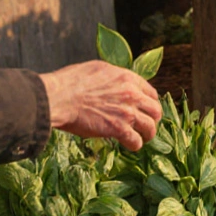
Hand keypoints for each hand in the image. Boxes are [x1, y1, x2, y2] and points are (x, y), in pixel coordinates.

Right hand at [41, 61, 162, 149]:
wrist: (59, 97)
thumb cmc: (70, 82)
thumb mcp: (96, 70)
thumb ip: (112, 78)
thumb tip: (113, 84)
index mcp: (127, 77)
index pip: (151, 92)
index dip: (149, 103)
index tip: (145, 110)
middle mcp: (132, 94)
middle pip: (156, 110)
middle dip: (152, 119)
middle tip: (145, 126)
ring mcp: (127, 112)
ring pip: (150, 127)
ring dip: (147, 134)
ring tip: (140, 138)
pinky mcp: (119, 129)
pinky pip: (136, 141)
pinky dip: (134, 145)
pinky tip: (128, 145)